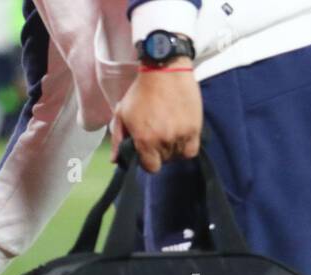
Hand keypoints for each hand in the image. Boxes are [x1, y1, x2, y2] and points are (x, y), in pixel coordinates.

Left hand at [112, 59, 201, 173]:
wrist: (164, 70)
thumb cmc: (140, 92)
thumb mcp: (122, 114)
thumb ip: (118, 140)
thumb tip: (116, 161)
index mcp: (144, 140)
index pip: (150, 167)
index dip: (148, 162)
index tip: (148, 153)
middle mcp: (163, 140)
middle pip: (164, 161)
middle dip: (160, 153)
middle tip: (158, 139)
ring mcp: (180, 134)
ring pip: (178, 155)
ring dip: (173, 150)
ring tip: (170, 135)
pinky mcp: (194, 127)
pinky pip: (192, 150)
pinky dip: (187, 147)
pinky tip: (181, 138)